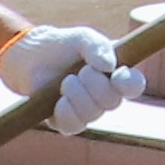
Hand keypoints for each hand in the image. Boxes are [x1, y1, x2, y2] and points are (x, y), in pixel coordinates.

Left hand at [1, 20, 144, 130]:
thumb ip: (98, 46)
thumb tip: (109, 66)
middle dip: (93, 84)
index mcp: (115, 75)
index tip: (117, 74)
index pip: (134, 85)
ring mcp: (86, 111)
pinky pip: (73, 126)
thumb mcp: (82, 38)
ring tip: (65, 81)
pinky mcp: (66, 122)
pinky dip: (65, 111)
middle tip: (79, 70)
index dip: (129, 84)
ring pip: (92, 114)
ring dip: (76, 95)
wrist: (31, 56)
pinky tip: (58, 99)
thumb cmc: (62, 45)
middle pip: (112, 102)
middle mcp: (105, 96)